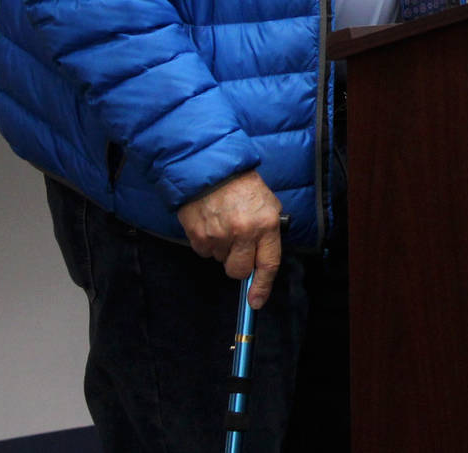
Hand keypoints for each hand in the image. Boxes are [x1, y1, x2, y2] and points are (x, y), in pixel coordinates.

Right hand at [177, 170, 282, 308]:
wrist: (211, 167)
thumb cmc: (242, 184)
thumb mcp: (267, 202)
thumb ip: (268, 230)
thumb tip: (263, 258)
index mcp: (265, 224)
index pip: (268, 264)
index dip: (262, 286)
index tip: (257, 301)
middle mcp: (243, 233)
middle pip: (239, 271)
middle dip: (239, 265)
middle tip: (237, 246)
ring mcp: (219, 236)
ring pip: (220, 260)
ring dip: (223, 249)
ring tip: (224, 224)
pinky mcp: (199, 236)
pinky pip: (204, 252)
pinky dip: (207, 242)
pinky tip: (211, 223)